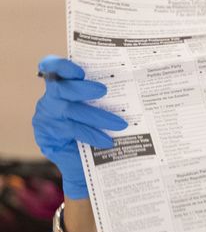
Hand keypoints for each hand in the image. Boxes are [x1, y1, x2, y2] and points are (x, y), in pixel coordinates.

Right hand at [32, 56, 127, 198]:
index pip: (53, 68)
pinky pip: (70, 130)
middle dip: (83, 88)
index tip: (80, 70)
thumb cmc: (99, 130)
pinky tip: (107, 140)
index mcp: (62, 86)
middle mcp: (51, 98)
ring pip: (69, 110)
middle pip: (61, 87)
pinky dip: (91, 134)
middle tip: (104, 90)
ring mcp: (46, 116)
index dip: (62, 66)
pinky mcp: (46, 135)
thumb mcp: (102, 109)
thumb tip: (134, 85)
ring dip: (96, 116)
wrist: (88, 165)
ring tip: (120, 124)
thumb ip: (106, 97)